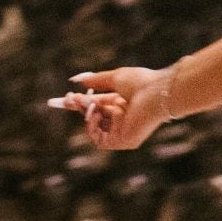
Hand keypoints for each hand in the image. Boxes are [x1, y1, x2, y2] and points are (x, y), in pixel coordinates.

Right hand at [50, 66, 174, 151]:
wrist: (156, 93)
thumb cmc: (141, 83)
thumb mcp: (115, 78)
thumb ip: (97, 80)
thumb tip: (79, 81)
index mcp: (125, 105)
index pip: (98, 106)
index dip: (81, 103)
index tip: (65, 98)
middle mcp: (125, 120)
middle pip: (95, 117)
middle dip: (80, 107)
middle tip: (67, 98)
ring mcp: (124, 132)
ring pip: (95, 127)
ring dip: (87, 114)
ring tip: (90, 102)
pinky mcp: (124, 142)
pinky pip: (99, 140)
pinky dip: (93, 126)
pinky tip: (96, 112)